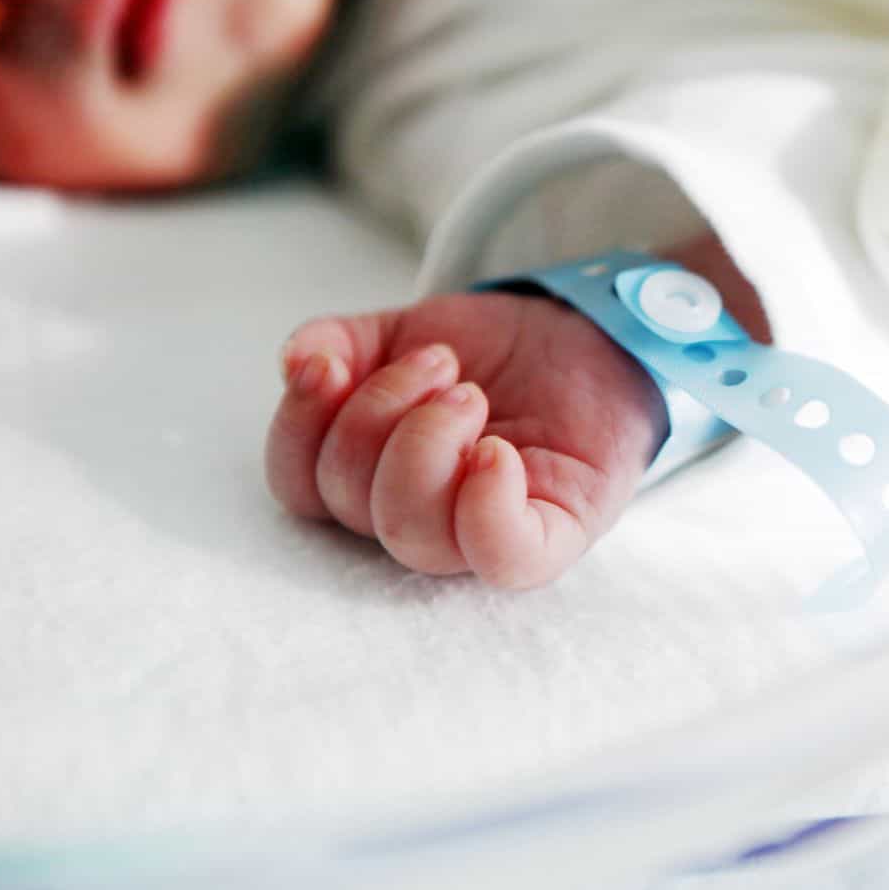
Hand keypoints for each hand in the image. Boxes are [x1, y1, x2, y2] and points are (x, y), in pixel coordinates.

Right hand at [266, 289, 666, 586]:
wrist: (590, 338)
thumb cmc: (495, 354)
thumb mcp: (403, 332)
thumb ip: (341, 344)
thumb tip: (300, 361)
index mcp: (372, 480)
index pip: (300, 485)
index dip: (298, 424)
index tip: (330, 364)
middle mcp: (420, 519)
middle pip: (351, 502)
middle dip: (378, 413)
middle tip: (440, 365)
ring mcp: (483, 536)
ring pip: (412, 533)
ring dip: (426, 442)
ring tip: (469, 392)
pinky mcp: (552, 537)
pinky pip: (503, 557)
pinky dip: (487, 506)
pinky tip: (495, 451)